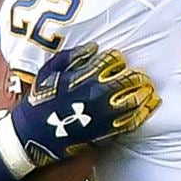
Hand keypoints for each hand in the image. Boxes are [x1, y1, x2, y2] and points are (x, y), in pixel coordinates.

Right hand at [0, 42, 159, 175]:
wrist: (32, 134)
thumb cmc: (39, 100)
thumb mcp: (48, 72)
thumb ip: (71, 56)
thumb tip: (93, 47)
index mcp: (84, 76)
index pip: (112, 61)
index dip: (117, 59)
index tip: (119, 61)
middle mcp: (97, 94)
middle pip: (128, 80)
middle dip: (137, 77)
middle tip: (142, 76)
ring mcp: (103, 115)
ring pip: (133, 101)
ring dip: (143, 94)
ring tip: (148, 91)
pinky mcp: (104, 132)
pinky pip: (129, 123)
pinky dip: (141, 114)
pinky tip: (147, 108)